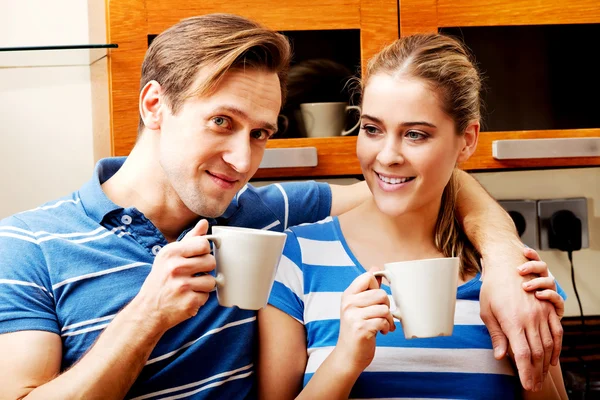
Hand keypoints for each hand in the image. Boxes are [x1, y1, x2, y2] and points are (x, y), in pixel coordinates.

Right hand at [134, 219, 216, 329]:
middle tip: (194, 274)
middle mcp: (175, 267)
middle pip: (211, 261)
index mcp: (171, 252)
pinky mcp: (189, 302)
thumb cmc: (161, 279)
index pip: (204, 244)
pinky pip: (207, 296)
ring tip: (190, 287)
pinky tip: (187, 297)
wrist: (148, 309)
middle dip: (206, 269)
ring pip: (212, 280)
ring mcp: (182, 285)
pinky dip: (200, 298)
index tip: (196, 258)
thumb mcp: (169, 256)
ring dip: (204, 285)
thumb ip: (189, 239)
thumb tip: (204, 223)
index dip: (204, 252)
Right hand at [335, 269, 394, 372]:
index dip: (378, 287)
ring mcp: (353, 316)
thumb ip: (368, 289)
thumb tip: (375, 268)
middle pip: (380, 294)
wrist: (348, 355)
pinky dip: (387, 327)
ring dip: (388, 319)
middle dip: (387, 306)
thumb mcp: (359, 307)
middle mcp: (348, 304)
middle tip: (383, 315)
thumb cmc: (356, 329)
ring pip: (384, 308)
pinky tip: (382, 331)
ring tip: (383, 325)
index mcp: (348, 295)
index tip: (378, 299)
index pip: (367, 277)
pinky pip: (383, 321)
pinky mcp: (360, 329)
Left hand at [479, 247, 561, 391]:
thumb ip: (497, 335)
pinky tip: (554, 357)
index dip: (526, 373)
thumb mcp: (487, 312)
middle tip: (535, 385)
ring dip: (547, 362)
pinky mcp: (548, 308)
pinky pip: (557, 330)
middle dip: (537, 372)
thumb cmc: (491, 288)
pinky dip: (557, 346)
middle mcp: (530, 319)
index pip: (522, 355)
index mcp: (513, 322)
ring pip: (549, 344)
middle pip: (538, 353)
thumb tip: (501, 356)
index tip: (528, 386)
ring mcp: (542, 313)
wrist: (505, 263)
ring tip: (543, 375)